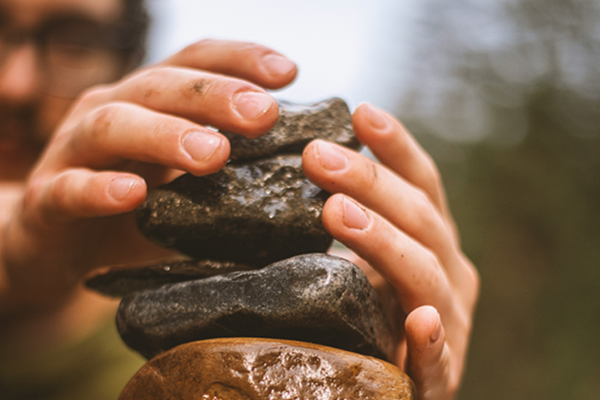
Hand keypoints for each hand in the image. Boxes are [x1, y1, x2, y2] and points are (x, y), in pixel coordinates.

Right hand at [0, 39, 296, 307]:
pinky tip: (134, 195)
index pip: (194, 62)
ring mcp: (74, 150)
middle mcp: (111, 110)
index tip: (289, 73)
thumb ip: (230, 177)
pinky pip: (70, 187)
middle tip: (263, 115)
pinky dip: (101, 188)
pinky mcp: (47, 198)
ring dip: (166, 134)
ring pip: (114, 125)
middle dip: (214, 96)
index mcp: (149, 101)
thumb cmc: (132, 211)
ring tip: (214, 155)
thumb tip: (306, 188)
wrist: (54, 248)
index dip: (240, 59)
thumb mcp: (185, 185)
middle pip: (161, 86)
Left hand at [302, 103, 478, 399]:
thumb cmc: (371, 313)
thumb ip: (345, 222)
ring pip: (424, 274)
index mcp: (432, 241)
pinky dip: (430, 338)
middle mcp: (450, 273)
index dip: (396, 147)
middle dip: (370, 182)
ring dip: (383, 241)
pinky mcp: (439, 376)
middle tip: (316, 155)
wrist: (392, 383)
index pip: (421, 185)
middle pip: (419, 217)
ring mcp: (450, 324)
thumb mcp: (361, 260)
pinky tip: (418, 321)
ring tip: (336, 212)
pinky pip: (438, 357)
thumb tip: (286, 170)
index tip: (359, 112)